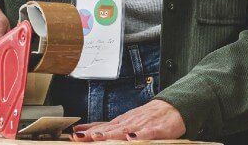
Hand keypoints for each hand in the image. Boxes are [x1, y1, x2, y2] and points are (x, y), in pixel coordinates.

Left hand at [70, 99, 185, 140]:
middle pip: (109, 130)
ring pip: (124, 131)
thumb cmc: (148, 117)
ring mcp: (141, 125)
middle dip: (94, 134)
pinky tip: (131, 139)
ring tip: (98, 137)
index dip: (88, 132)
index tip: (74, 135)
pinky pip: (146, 134)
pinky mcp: (155, 130)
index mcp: (121, 122)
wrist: (172, 108)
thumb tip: (84, 130)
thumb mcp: (125, 121)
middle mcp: (128, 123)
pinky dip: (138, 136)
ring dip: (111, 134)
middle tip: (79, 137)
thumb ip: (106, 127)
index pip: (101, 128)